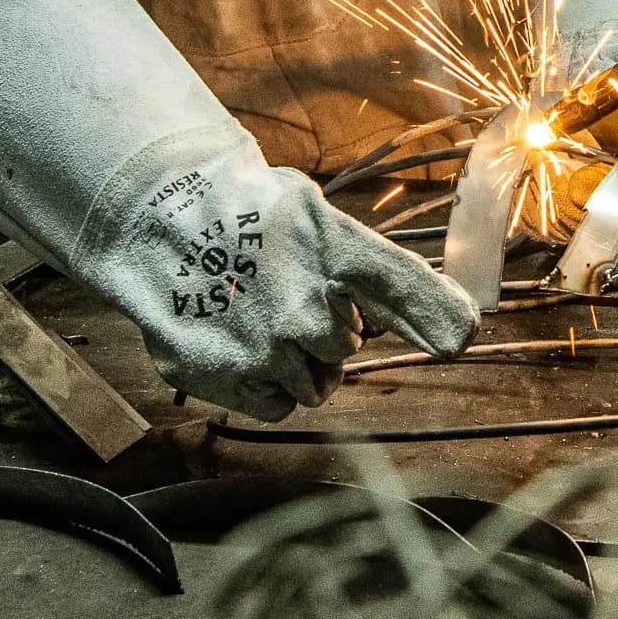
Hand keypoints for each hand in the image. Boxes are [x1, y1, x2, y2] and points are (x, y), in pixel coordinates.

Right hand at [0, 0, 479, 424]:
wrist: (157, 226)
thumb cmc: (245, 216)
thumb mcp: (314, 214)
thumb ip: (374, 267)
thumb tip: (457, 328)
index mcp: (332, 249)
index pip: (401, 286)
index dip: (436, 314)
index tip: (460, 336)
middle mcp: (305, 307)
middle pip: (345, 350)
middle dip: (323, 333)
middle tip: (284, 297)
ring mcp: (266, 349)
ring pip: (311, 384)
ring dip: (292, 361)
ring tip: (254, 314)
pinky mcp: (230, 381)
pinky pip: (275, 404)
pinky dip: (261, 383)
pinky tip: (235, 340)